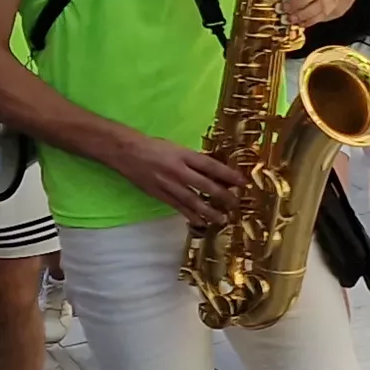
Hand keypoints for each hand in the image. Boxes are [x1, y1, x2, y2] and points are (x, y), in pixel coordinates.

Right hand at [108, 131, 247, 225]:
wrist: (127, 152)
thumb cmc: (155, 147)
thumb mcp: (178, 148)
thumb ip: (194, 160)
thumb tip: (215, 171)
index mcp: (184, 155)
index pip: (211, 166)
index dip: (228, 175)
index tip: (242, 183)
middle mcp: (178, 170)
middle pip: (205, 185)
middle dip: (223, 196)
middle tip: (236, 204)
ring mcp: (168, 184)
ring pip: (192, 200)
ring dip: (209, 211)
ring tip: (222, 219)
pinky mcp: (159, 194)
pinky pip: (177, 207)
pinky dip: (190, 215)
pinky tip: (200, 222)